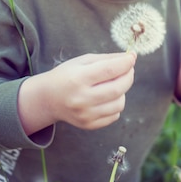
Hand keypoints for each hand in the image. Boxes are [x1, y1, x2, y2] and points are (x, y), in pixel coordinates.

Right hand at [18, 52, 135, 133]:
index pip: (110, 70)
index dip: (125, 63)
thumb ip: (107, 59)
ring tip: (113, 84)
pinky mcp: (88, 125)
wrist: (48, 98)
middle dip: (128, 76)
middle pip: (118, 88)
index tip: (132, 57)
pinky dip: (116, 104)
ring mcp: (85, 114)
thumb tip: (131, 58)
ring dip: (123, 91)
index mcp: (78, 78)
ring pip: (119, 103)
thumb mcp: (82, 61)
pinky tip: (107, 97)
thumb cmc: (67, 75)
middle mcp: (81, 98)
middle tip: (128, 69)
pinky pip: (114, 115)